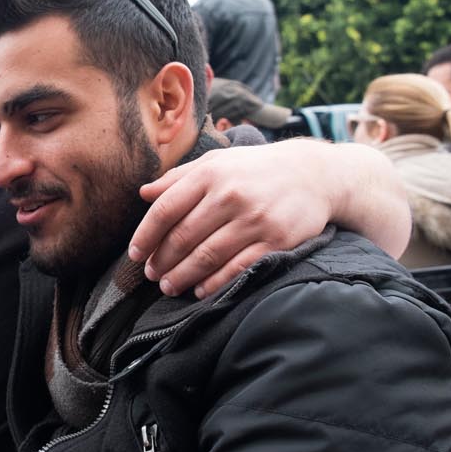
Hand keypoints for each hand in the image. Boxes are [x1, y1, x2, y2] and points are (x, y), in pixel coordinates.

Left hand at [130, 140, 409, 297]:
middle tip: (151, 276)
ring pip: (207, 256)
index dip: (146, 235)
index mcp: (210, 173)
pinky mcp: (276, 239)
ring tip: (169, 287)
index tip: (135, 254)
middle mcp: (230, 194)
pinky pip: (238, 267)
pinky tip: (200, 290)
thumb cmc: (256, 168)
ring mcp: (255, 218)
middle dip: (162, 261)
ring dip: (182, 276)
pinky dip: (215, 283)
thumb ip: (179, 177)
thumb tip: (143, 193)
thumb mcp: (218, 161)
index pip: (166, 209)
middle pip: (183, 237)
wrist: (315, 173)